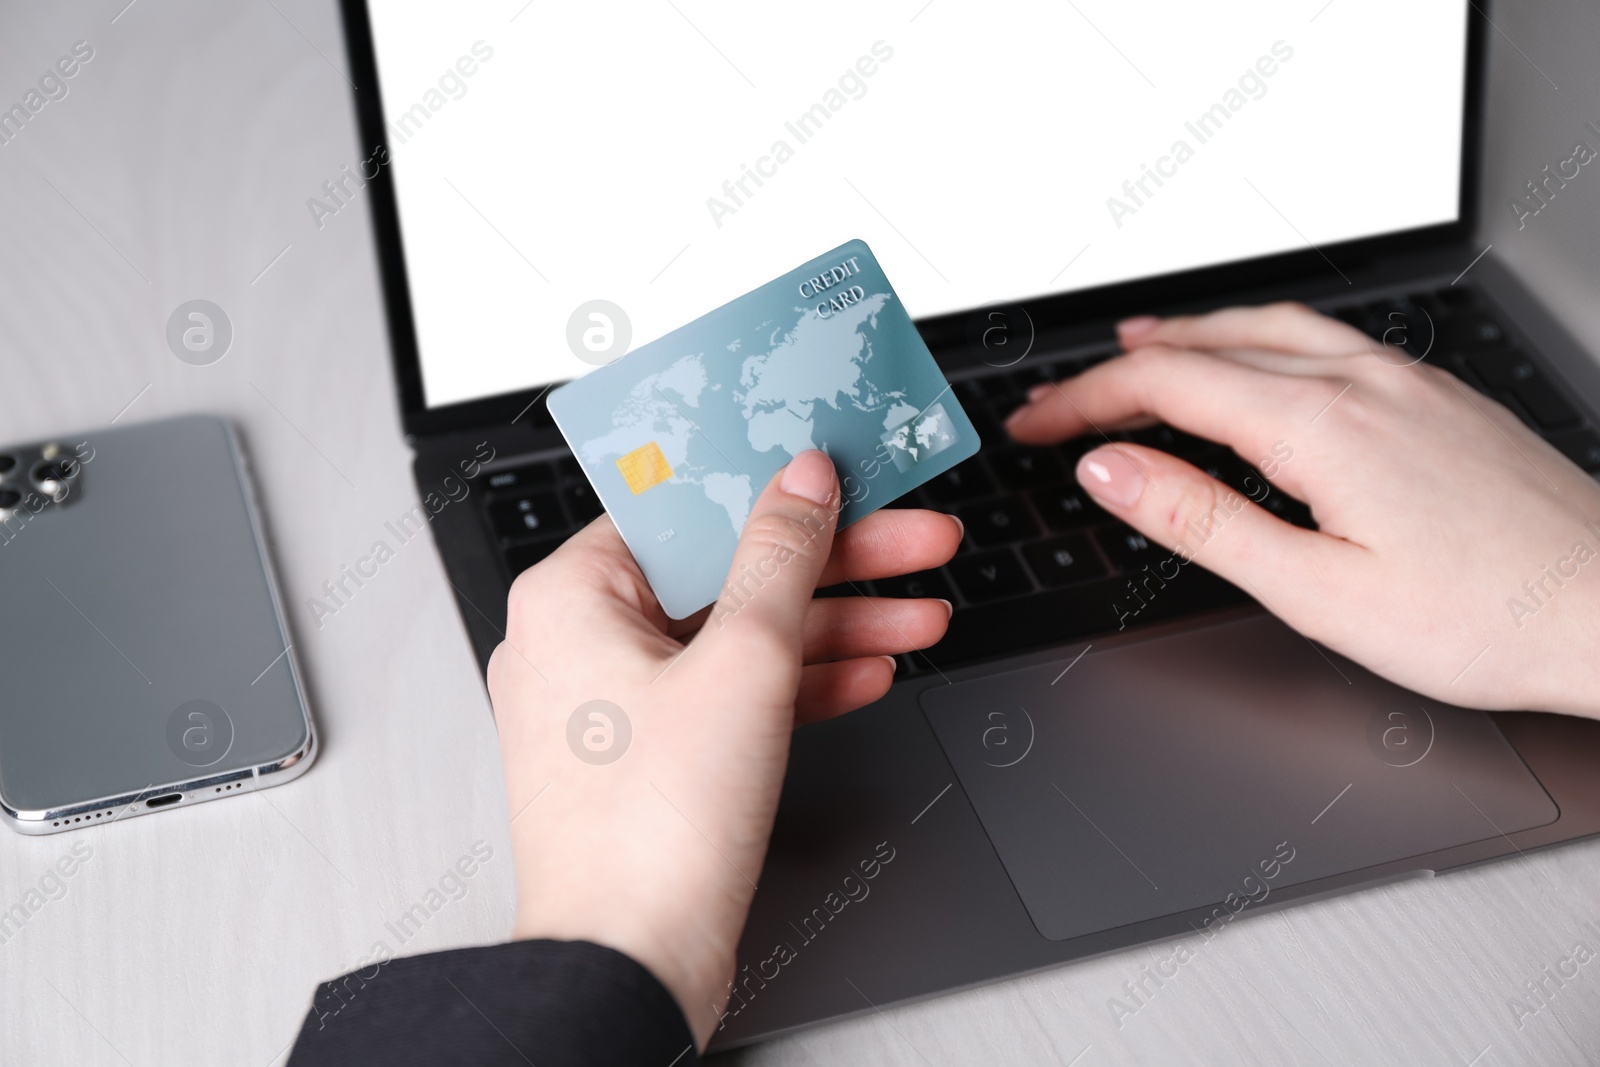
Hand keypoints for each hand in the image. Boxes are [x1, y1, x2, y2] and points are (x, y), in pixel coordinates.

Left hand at [487, 450, 960, 1046]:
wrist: (633, 969)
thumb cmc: (649, 830)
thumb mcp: (743, 663)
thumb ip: (781, 558)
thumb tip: (802, 480)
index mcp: (573, 595)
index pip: (686, 504)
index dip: (776, 484)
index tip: (842, 473)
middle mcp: (581, 641)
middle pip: (728, 570)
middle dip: (836, 563)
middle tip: (918, 541)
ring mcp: (616, 704)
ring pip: (741, 636)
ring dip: (836, 626)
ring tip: (920, 616)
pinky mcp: (654, 756)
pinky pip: (733, 695)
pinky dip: (801, 684)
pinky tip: (870, 672)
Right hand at [1005, 302, 1599, 717]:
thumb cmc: (1486, 617)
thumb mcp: (1316, 591)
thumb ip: (1202, 519)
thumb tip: (1109, 469)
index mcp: (1321, 425)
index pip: (1167, 384)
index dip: (1084, 401)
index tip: (1034, 425)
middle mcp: (1363, 381)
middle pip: (1208, 345)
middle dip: (1119, 369)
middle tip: (1062, 401)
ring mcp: (1406, 379)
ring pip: (1270, 326)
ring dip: (1190, 334)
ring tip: (1140, 347)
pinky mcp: (1437, 394)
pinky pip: (1323, 337)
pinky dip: (1257, 337)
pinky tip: (1258, 360)